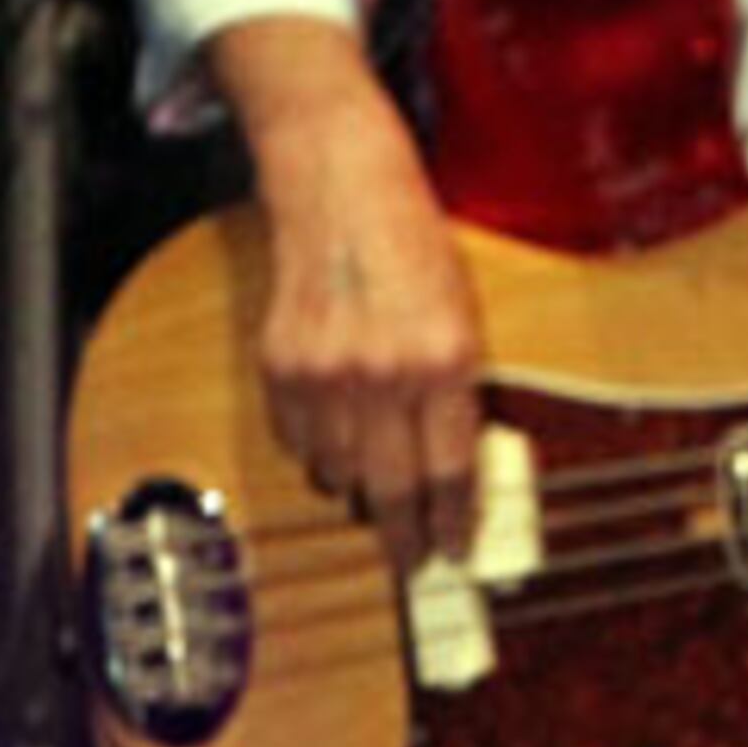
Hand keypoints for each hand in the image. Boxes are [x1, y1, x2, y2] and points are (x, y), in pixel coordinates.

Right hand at [207, 18, 486, 568]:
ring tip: (380, 497)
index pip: (449, 472)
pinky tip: (340, 442)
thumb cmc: (419, 248)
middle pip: (391, 489)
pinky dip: (321, 453)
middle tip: (414, 559)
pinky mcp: (279, 367)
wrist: (342, 187)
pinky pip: (300, 443)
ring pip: (340, 473)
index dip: (453, 523)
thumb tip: (460, 470)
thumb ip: (462, 389)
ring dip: (361, 491)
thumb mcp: (468, 313)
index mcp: (446, 359)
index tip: (456, 551)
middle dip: (404, 533)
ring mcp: (325, 374)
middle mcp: (383, 373)